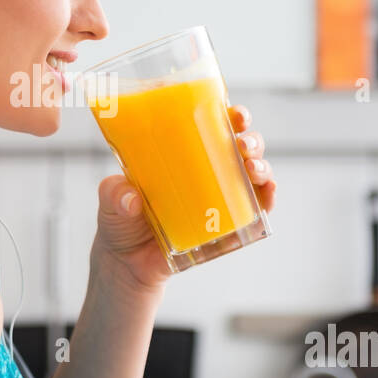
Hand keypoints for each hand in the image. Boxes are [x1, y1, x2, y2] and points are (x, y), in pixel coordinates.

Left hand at [91, 103, 275, 298]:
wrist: (127, 265)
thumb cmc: (121, 222)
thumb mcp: (111, 201)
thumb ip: (115, 195)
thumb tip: (130, 198)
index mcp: (182, 155)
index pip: (211, 125)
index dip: (228, 114)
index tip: (232, 112)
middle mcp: (207, 172)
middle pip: (240, 146)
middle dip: (250, 139)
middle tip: (242, 144)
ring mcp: (220, 197)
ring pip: (253, 173)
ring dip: (261, 166)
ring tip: (252, 168)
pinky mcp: (228, 226)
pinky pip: (256, 210)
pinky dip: (266, 200)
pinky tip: (266, 194)